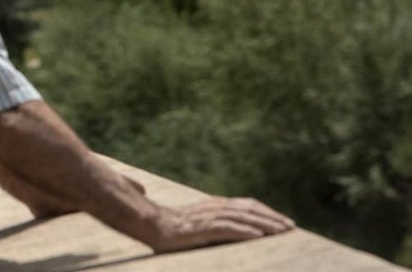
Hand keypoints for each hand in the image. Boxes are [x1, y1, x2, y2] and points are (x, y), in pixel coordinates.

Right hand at [147, 197, 294, 252]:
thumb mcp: (195, 222)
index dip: (266, 212)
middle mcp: (214, 207)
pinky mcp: (202, 228)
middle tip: (291, 227)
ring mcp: (208, 217)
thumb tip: (230, 225)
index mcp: (214, 205)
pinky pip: (227, 228)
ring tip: (282, 231)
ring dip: (264, 224)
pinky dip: (245, 231)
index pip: (246, 205)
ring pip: (242, 217)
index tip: (283, 221)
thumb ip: (211, 220)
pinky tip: (258, 236)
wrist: (148, 225)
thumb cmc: (168, 226)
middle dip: (272, 218)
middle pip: (249, 209)